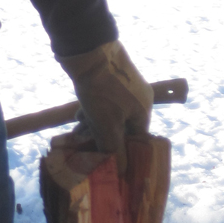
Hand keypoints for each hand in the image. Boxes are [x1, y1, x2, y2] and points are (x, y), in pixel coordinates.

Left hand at [58, 41, 153, 173]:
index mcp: (144, 109)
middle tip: (88, 145)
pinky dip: (93, 109)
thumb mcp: (107, 125)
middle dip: (104, 136)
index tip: (108, 160)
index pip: (138, 139)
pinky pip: (104, 100)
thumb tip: (123, 171)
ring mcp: (125, 86)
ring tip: (79, 130)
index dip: (123, 151)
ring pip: (111, 113)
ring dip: (96, 123)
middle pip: (123, 126)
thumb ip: (115, 149)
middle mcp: (139, 97)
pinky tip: (79, 113)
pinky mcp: (110, 77)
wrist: (88, 50)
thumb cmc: (101, 91)